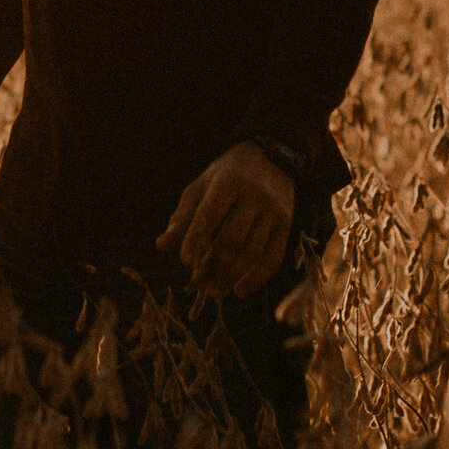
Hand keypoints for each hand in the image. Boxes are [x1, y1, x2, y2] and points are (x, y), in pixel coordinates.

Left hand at [157, 141, 295, 296]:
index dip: (196, 240)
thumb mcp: (201, 185)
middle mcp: (255, 196)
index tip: (185, 261)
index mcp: (228, 182)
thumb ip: (183, 215)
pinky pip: (273, 257)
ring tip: (214, 291)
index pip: (210, 215)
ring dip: (232, 276)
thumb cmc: (227, 174)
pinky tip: (239, 290)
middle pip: (232, 238)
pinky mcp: (287, 225)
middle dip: (213, 264)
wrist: (272, 157)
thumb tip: (161, 246)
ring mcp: (274, 211)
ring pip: (252, 251)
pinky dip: (257, 278)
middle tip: (197, 283)